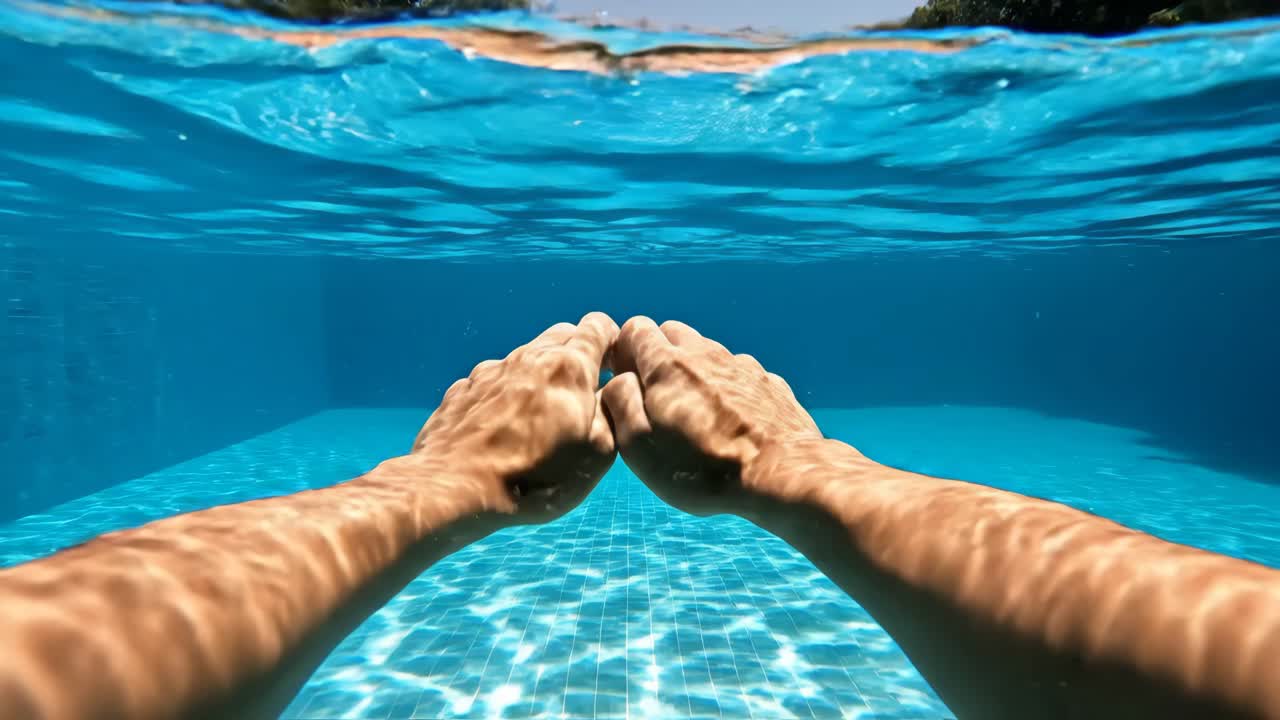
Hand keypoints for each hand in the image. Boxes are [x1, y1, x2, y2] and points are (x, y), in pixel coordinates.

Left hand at [411, 312, 618, 523]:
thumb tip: (613, 391)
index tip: (612, 366)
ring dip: (541, 373)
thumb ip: (612, 412)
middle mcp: (529, 356)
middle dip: (578, 353)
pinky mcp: (464, 388)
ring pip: (527, 356)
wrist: (455, 488)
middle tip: (582, 392)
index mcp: (569, 367)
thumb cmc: (535, 477)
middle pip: (563, 334)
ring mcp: (492, 370)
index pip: (598, 326)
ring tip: (541, 414)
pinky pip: (495, 380)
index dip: (611, 342)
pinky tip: (504, 425)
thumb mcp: (597, 454)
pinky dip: (507, 392)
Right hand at [601, 316, 823, 514]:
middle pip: (671, 333)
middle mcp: (705, 353)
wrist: (780, 474)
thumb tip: (618, 380)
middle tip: (656, 397)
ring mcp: (740, 365)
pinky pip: (737, 373)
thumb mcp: (639, 445)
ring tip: (695, 413)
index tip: (625, 380)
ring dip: (693, 370)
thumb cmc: (702, 467)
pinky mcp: (767, 382)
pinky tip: (730, 420)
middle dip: (657, 355)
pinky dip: (726, 387)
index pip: (634, 329)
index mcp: (667, 364)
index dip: (623, 351)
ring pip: (706, 351)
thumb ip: (619, 402)